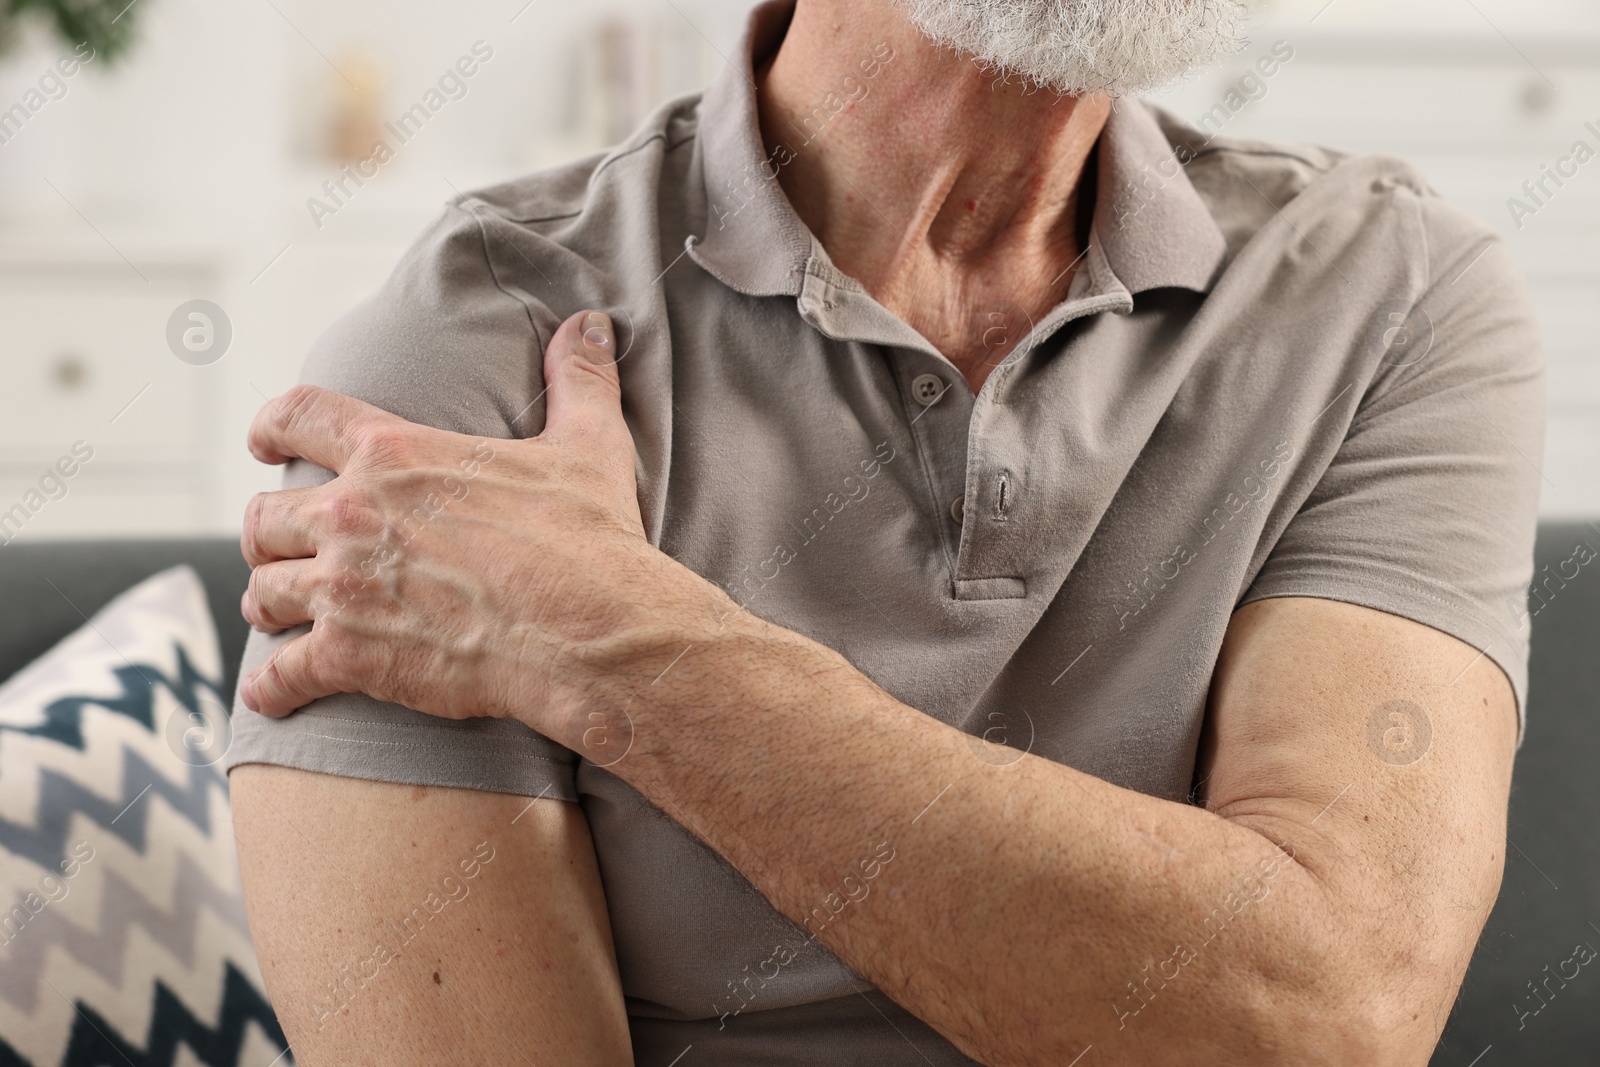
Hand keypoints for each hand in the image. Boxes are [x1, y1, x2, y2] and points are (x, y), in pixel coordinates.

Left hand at [237, 310, 714, 744]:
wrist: (590, 630)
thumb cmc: (590, 539)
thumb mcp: (588, 446)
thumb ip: (578, 379)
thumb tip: (590, 325)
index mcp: (397, 455)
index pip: (301, 416)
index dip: (272, 427)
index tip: (262, 443)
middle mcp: (353, 514)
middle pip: (265, 517)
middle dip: (268, 536)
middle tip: (282, 551)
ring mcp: (344, 586)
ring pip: (265, 592)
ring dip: (268, 605)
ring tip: (278, 617)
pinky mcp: (349, 655)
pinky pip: (279, 674)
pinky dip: (272, 687)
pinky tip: (273, 696)